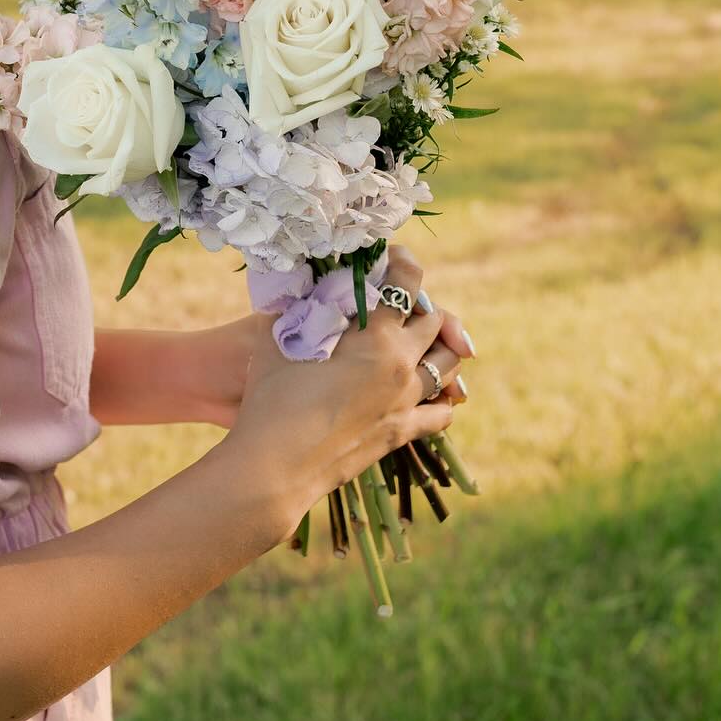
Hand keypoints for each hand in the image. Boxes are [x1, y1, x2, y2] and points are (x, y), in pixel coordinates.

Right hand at [197, 245, 474, 431]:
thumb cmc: (272, 394)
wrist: (276, 461)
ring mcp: (406, 402)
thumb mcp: (282, 335)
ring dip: (440, 348)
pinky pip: (440, 412)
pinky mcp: (401, 433)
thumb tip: (317, 288)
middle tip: (402, 305)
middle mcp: (401, 365)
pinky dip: (441, 397)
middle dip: (423, 307)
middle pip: (437, 323)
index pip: (406, 284)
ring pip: (448, 366)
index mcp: (377, 336)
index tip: (398, 258)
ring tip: (421, 344)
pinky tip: (430, 391)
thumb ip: (307, 307)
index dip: (405, 263)